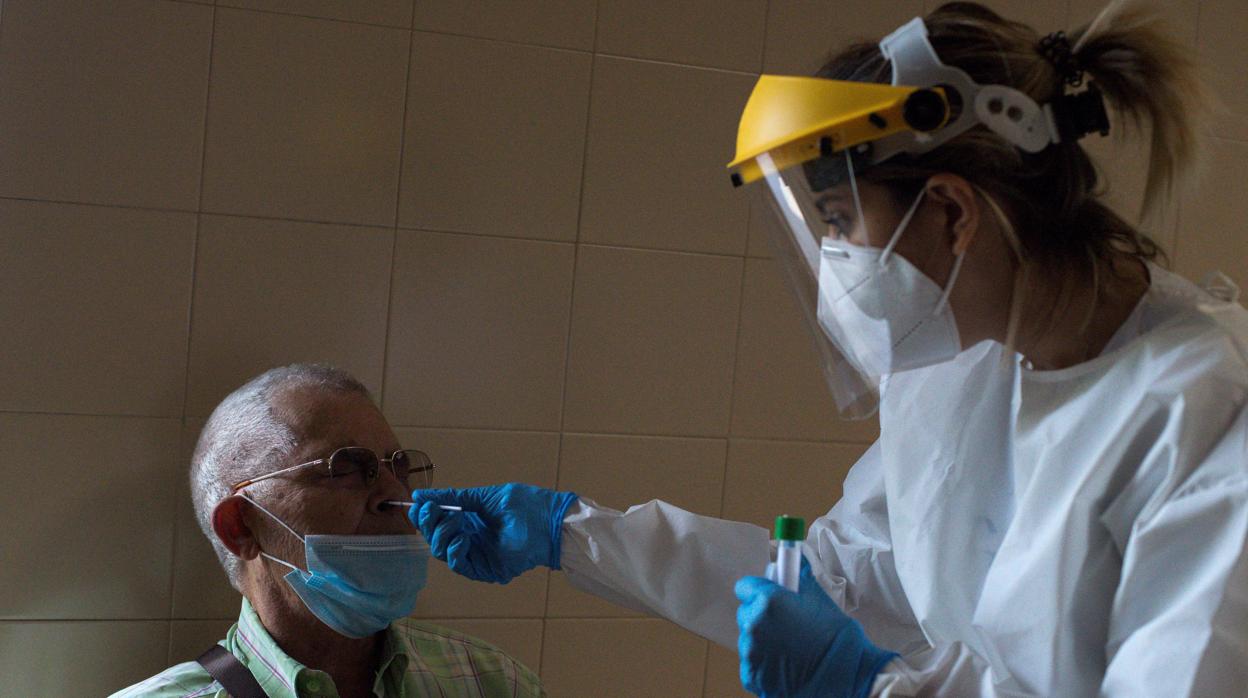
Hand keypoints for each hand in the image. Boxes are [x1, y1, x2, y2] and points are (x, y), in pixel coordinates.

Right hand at [409, 484, 577, 584]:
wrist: (550, 522)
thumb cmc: (525, 506)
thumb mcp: (484, 497)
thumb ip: (455, 498)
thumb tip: (422, 495)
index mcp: (469, 520)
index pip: (437, 522)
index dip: (424, 515)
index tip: (418, 504)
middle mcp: (469, 538)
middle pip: (435, 538)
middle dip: (429, 524)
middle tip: (431, 511)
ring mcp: (476, 555)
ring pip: (442, 552)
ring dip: (442, 535)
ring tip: (455, 520)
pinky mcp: (485, 569)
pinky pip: (459, 565)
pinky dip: (455, 551)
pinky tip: (462, 537)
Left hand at [735, 558, 896, 697]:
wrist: (846, 676)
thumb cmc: (836, 637)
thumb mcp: (818, 598)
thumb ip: (799, 577)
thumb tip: (795, 558)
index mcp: (767, 600)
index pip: (744, 587)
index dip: (758, 591)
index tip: (769, 597)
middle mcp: (753, 624)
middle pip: (746, 613)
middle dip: (762, 617)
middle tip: (786, 625)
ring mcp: (750, 653)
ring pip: (749, 640)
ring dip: (763, 642)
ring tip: (790, 649)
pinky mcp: (752, 676)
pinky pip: (752, 663)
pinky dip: (764, 664)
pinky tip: (786, 665)